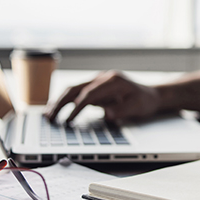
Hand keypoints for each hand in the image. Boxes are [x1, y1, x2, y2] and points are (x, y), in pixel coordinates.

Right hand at [44, 71, 161, 122]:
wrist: (151, 94)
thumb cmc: (145, 101)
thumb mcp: (138, 107)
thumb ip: (123, 110)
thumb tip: (107, 114)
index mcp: (112, 80)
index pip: (89, 94)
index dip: (77, 107)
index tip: (69, 121)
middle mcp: (102, 78)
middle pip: (76, 89)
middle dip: (60, 103)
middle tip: (50, 117)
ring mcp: (97, 81)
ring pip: (73, 90)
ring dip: (59, 102)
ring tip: (48, 115)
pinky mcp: (95, 88)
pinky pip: (77, 93)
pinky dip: (65, 101)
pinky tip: (56, 110)